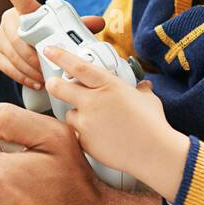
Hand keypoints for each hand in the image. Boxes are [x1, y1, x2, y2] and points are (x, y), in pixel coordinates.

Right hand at [0, 0, 104, 92]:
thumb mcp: (65, 30)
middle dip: (34, 57)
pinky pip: (6, 67)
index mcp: (25, 10)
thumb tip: (101, 22)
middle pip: (18, 40)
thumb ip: (81, 25)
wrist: (37, 50)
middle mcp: (8, 20)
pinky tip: (34, 81)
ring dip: (30, 69)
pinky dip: (21, 76)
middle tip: (48, 69)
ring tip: (45, 78)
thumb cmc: (51, 36)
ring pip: (13, 55)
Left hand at [39, 45, 178, 183]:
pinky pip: (77, 134)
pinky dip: (84, 133)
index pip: (77, 66)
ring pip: (69, 113)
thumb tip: (142, 86)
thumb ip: (140, 90)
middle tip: (53, 83)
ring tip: (95, 120)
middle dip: (53, 84)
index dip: (60, 56)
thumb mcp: (147, 99)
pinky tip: (100, 136)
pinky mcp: (85, 142)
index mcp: (108, 85)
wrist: (154, 153)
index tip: (49, 50)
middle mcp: (93, 101)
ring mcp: (87, 122)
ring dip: (76, 114)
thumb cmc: (153, 124)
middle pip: (59, 87)